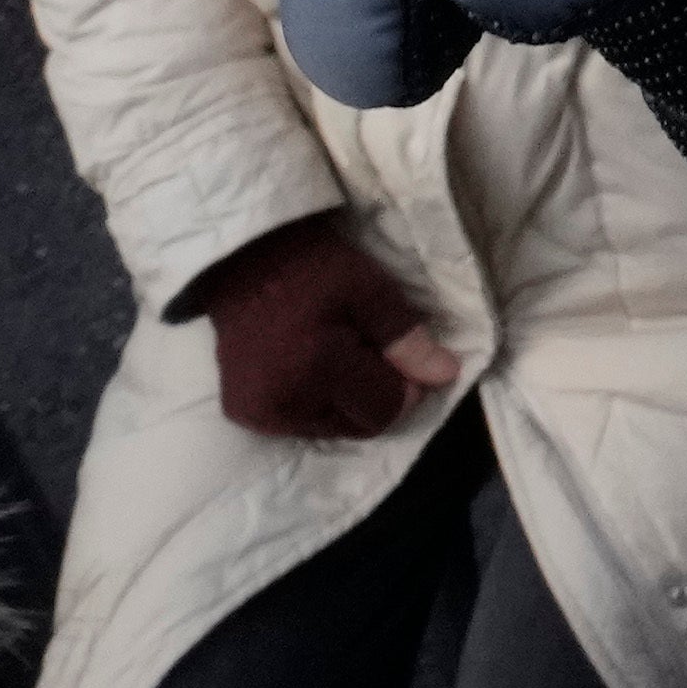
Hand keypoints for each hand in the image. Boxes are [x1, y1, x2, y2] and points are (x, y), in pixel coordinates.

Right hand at [177, 213, 457, 442]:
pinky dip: (316, 402)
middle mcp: (282, 404)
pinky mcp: (242, 413)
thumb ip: (406, 338)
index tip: (408, 357)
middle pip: (358, 425)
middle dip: (376, 394)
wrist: (241, 260)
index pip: (383, 410)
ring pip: (331, 428)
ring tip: (337, 354)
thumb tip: (445, 376)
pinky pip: (299, 423)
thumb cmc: (312, 269)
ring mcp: (257, 414)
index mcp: (314, 370)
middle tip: (369, 349)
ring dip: (346, 401)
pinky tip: (311, 366)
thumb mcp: (369, 290)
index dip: (407, 389)